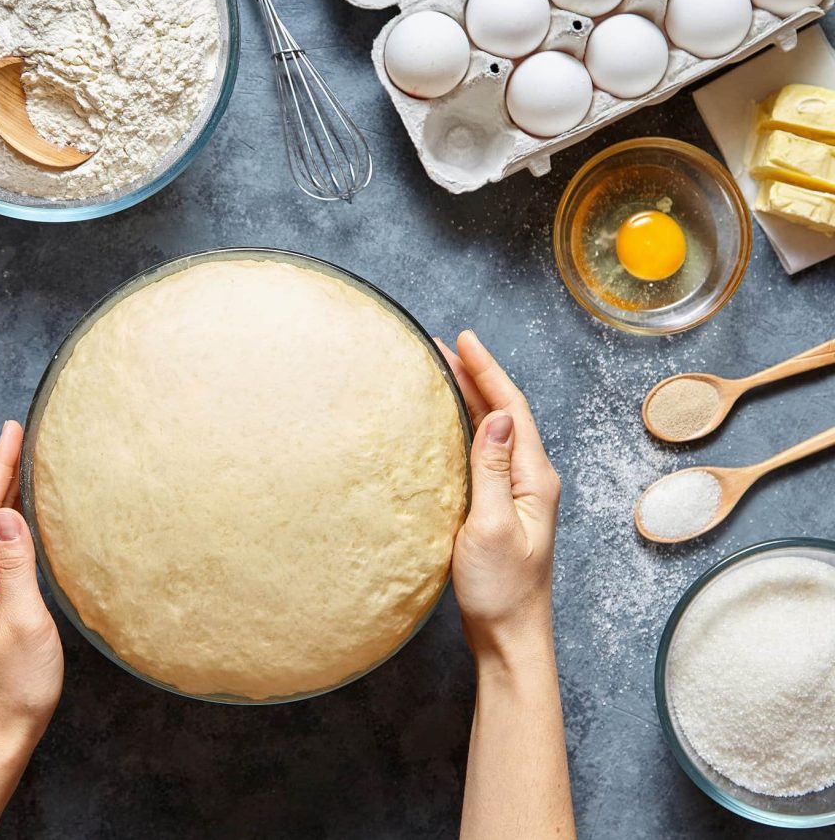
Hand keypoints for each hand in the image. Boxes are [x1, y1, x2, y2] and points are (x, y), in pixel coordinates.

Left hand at [0, 420, 63, 757]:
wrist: (0, 729)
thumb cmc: (19, 683)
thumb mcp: (26, 620)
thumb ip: (16, 563)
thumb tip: (8, 514)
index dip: (0, 465)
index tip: (11, 429)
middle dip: (0, 469)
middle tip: (17, 431)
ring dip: (2, 491)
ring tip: (19, 458)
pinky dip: (4, 519)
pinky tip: (16, 511)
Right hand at [436, 331, 560, 672]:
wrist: (510, 639)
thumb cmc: (501, 591)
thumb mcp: (491, 526)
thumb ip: (494, 470)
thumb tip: (499, 415)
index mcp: (535, 479)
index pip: (512, 409)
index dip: (487, 370)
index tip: (463, 340)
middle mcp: (532, 480)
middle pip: (506, 413)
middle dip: (478, 375)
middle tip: (445, 346)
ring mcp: (518, 495)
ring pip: (496, 431)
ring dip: (473, 398)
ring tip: (445, 372)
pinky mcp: (501, 509)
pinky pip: (486, 453)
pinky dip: (469, 427)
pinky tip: (451, 424)